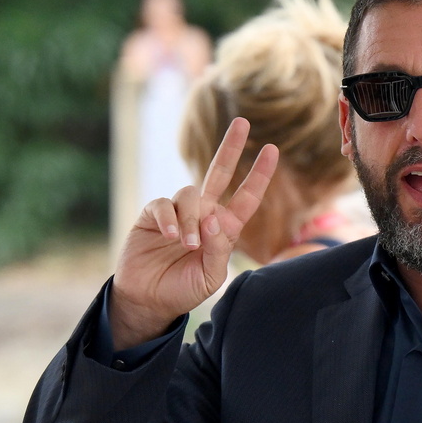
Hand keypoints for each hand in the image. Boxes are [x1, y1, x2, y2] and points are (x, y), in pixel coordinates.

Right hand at [110, 117, 277, 349]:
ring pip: (191, 195)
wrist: (150, 300)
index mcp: (224, 228)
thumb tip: (215, 218)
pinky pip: (165, 204)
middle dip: (231, 147)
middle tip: (243, 122)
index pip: (247, 198)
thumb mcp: (211, 276)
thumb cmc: (184, 289)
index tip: (271, 150)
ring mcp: (179, 212)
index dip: (259, 175)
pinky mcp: (154, 215)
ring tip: (187, 245)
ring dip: (191, 219)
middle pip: (219, 173)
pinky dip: (170, 219)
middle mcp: (204, 214)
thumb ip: (219, 249)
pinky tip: (170, 237)